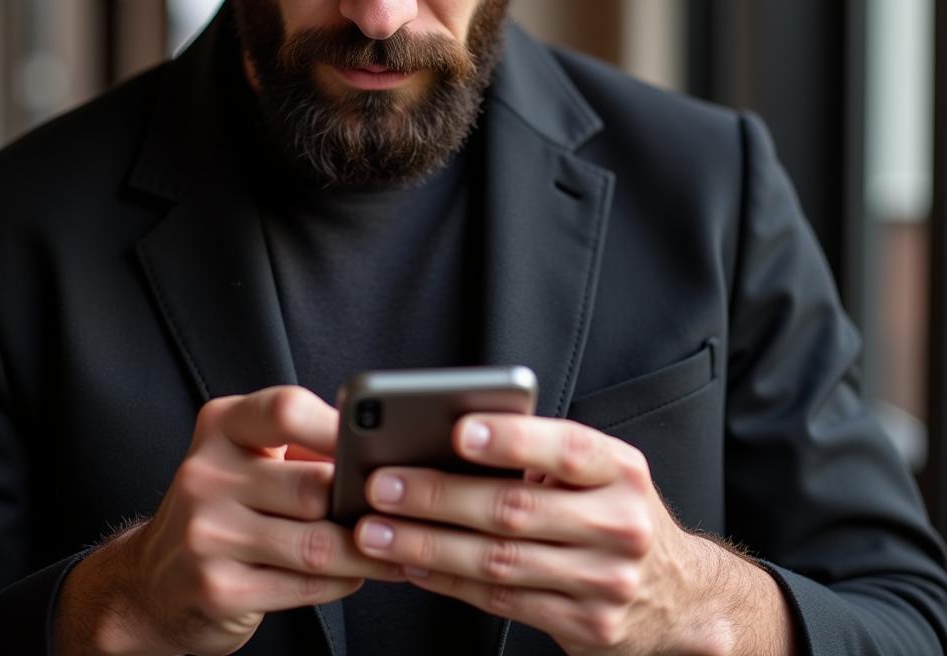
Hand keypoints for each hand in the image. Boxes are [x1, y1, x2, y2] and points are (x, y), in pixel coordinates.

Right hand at [54, 386, 402, 655]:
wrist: (151, 582)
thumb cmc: (224, 506)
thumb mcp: (246, 456)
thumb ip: (301, 446)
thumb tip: (380, 452)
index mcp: (221, 426)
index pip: (285, 410)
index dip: (338, 426)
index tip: (377, 444)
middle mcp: (206, 474)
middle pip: (313, 485)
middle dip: (363, 502)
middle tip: (402, 508)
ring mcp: (207, 535)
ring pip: (317, 543)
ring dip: (367, 551)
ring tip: (398, 546)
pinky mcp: (217, 589)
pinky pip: (304, 585)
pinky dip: (343, 581)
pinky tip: (359, 574)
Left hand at [353, 415, 794, 655]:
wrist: (680, 595)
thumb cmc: (616, 511)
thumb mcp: (600, 472)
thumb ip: (541, 454)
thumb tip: (450, 438)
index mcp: (621, 470)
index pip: (566, 448)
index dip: (512, 439)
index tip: (458, 431)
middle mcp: (619, 524)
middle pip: (516, 510)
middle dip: (439, 497)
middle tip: (383, 484)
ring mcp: (604, 581)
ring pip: (499, 562)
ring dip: (428, 545)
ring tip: (376, 530)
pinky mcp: (585, 625)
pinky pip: (501, 601)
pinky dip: (448, 582)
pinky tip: (412, 564)